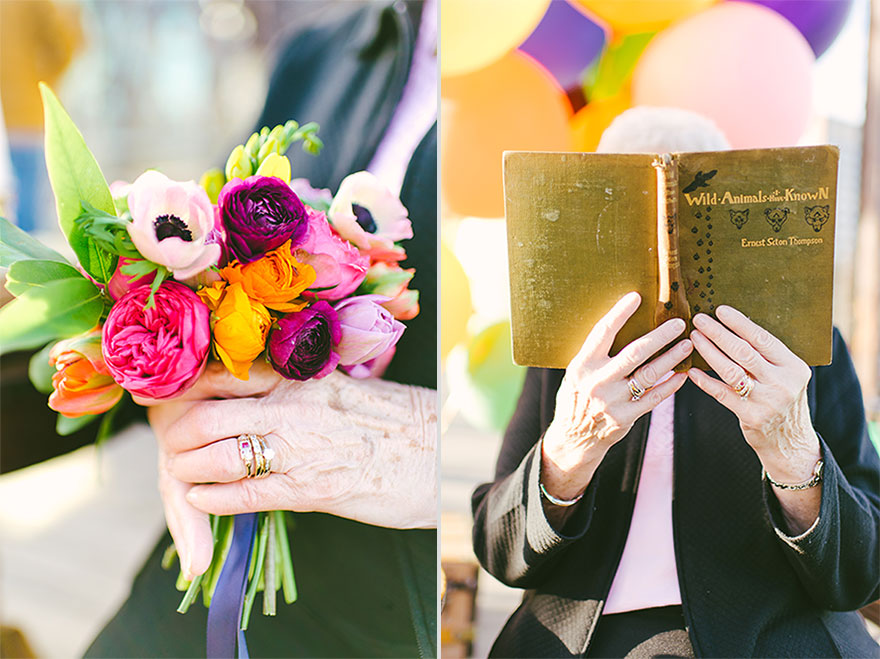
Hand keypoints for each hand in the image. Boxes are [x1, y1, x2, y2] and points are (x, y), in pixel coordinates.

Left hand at [139, 361, 436, 577]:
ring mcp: (298, 447)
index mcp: (300, 376)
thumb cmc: (390, 419)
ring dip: (187, 468)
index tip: (159, 396)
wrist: (433, 454)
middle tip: (166, 442)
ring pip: (217, 454)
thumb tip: (254, 389)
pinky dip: (213, 498)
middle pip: (206, 414)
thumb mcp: (340, 386)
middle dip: (174, 433)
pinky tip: (202, 499)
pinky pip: (244, 494)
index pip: (222, 373)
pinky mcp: (308, 488)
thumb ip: (296, 384)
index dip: (181, 388)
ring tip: (181, 473)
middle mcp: (293, 406)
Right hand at [541, 292, 691, 507]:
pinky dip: (670, 385)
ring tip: (688, 344)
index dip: (620, 313)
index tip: (637, 297)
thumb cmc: (578, 396)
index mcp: (582, 364)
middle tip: (679, 323)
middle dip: (660, 336)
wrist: (573, 438)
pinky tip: (682, 375)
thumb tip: (622, 324)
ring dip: (671, 358)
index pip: (603, 332)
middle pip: (634, 352)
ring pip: (649, 374)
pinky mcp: (625, 418)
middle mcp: (597, 381)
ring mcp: (612, 401)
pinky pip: (654, 398)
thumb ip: (596, 354)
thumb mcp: (577, 372)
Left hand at [688, 305, 820, 533]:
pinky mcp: (750, 417)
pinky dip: (705, 381)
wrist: (790, 441)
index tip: (720, 310)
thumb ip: (767, 356)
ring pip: (731, 371)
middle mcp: (782, 383)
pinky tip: (691, 371)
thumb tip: (734, 325)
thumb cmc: (781, 399)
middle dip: (718, 333)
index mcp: (794, 367)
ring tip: (693, 338)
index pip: (763, 339)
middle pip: (744, 352)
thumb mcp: (785, 376)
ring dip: (709, 352)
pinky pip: (722, 394)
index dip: (740, 323)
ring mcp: (767, 401)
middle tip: (699, 320)